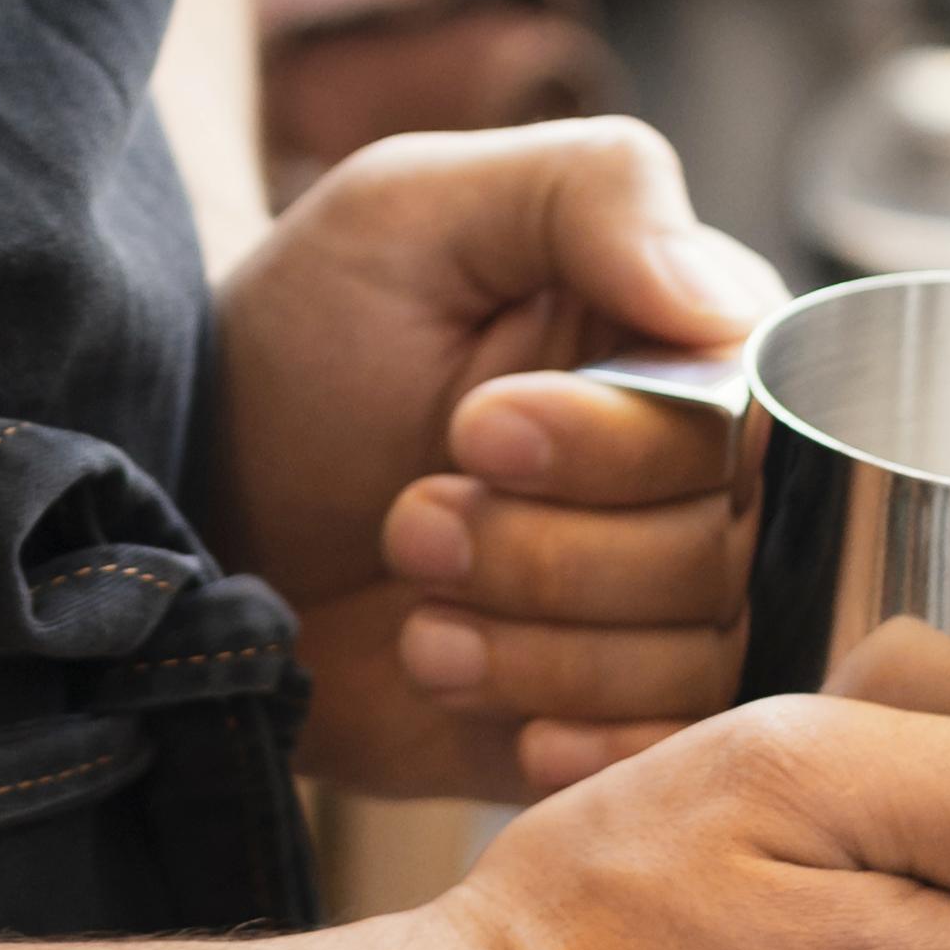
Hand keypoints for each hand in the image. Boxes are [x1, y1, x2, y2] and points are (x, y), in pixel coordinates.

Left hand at [210, 116, 782, 795]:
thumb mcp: (413, 210)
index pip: (744, 413)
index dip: (612, 442)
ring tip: (419, 611)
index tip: (470, 428)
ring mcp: (662, 607)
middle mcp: (698, 476)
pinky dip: (584, 744)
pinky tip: (487, 707)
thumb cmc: (308, 335)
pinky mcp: (619, 715)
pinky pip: (674, 755)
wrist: (205, 511)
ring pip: (700, 660)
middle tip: (409, 521)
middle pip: (721, 548)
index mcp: (680, 342)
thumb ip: (591, 193)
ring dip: (537, 645)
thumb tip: (729, 297)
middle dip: (546, 551)